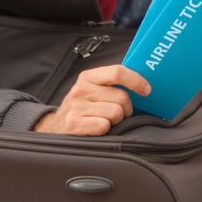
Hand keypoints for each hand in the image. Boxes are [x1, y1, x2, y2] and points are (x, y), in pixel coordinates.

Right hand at [34, 65, 150, 135]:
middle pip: (122, 97)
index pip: (118, 72)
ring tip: (106, 120)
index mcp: (88, 77)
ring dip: (117, 120)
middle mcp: (81, 89)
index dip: (136, 81)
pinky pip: (105, 126)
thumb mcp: (93, 90)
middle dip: (126, 108)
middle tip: (119, 113)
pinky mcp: (74, 124)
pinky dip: (106, 130)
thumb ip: (113, 84)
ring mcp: (76, 107)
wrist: (55, 127)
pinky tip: (97, 128)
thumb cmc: (83, 108)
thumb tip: (144, 85)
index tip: (146, 90)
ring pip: (116, 112)